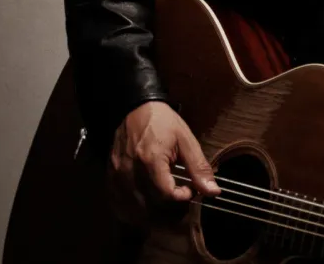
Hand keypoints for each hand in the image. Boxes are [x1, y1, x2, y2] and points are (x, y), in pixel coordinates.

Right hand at [107, 101, 219, 223]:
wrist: (135, 109)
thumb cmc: (163, 123)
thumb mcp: (186, 141)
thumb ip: (198, 168)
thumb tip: (213, 191)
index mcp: (151, 160)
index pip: (166, 194)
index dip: (182, 197)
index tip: (189, 189)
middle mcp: (130, 171)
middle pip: (149, 206)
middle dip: (169, 210)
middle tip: (179, 198)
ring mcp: (117, 175)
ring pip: (132, 210)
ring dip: (151, 214)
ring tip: (164, 203)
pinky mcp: (110, 177)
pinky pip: (118, 204)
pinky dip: (132, 211)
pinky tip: (144, 207)